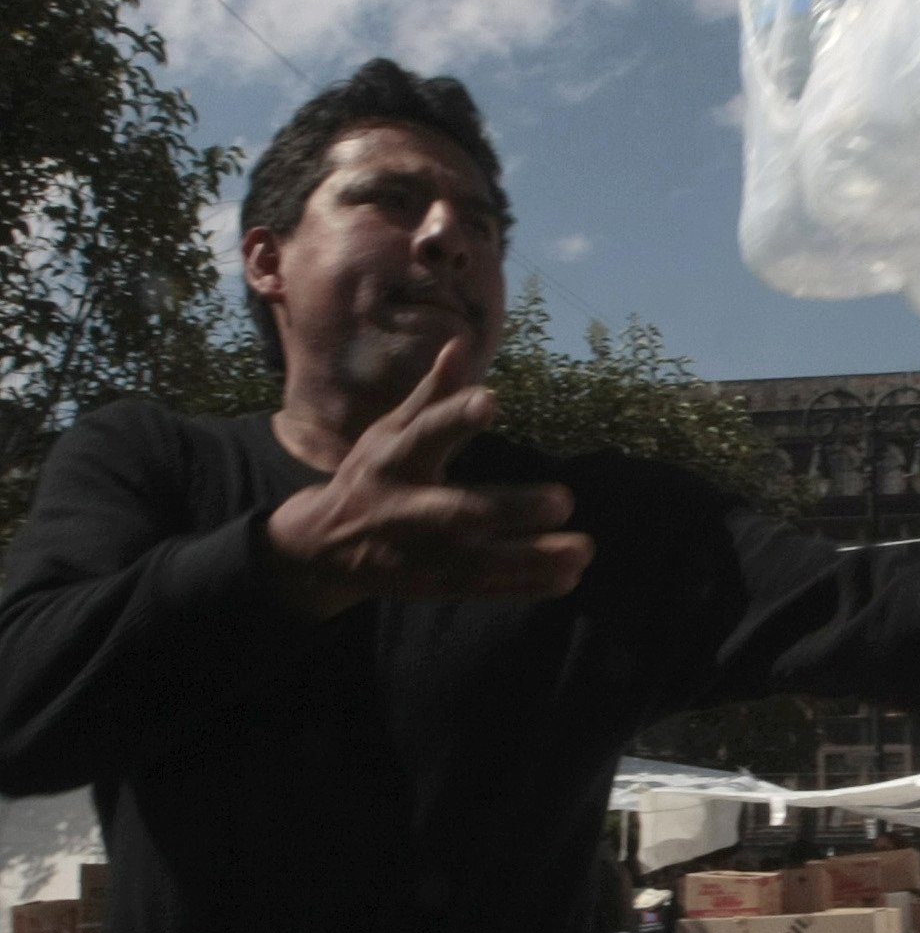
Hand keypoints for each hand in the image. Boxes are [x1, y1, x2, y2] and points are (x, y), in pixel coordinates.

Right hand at [262, 338, 595, 619]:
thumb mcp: (389, 431)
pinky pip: (483, 588)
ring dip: (533, 558)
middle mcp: (406, 510)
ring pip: (479, 561)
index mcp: (394, 460)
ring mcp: (420, 554)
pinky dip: (526, 585)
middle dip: (509, 510)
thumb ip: (432, 394)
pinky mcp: (433, 585)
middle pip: (458, 512)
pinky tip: (570, 576)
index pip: (424, 435)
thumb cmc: (372, 474)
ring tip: (583, 549)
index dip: (454, 418)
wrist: (322, 548)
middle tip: (564, 501)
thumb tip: (461, 344)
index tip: (489, 400)